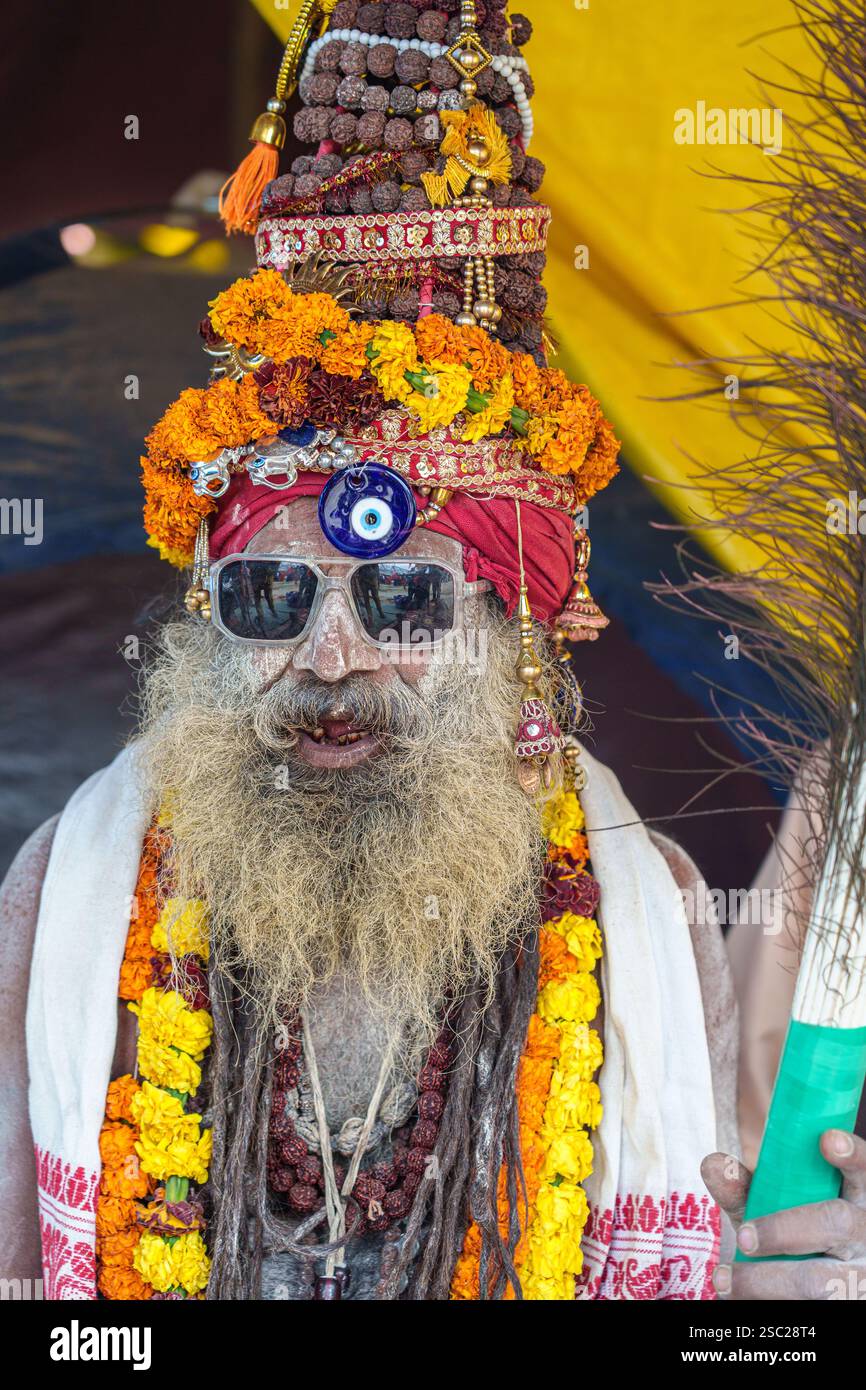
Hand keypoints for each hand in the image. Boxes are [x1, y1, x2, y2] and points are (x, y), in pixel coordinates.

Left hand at [702, 1129, 865, 1298]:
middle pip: (838, 1223)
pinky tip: (739, 1301)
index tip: (826, 1139)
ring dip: (765, 1280)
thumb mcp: (773, 1211)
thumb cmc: (795, 1239)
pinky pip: (811, 1308)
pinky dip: (768, 1303)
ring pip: (823, 1281)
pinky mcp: (850, 1307)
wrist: (812, 1293)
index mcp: (856, 1198)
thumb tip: (713, 1163)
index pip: (864, 1170)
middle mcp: (865, 1233)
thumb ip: (745, 1189)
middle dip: (785, 1228)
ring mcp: (862, 1278)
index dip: (852, 1154)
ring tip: (722, 1279)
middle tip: (744, 1238)